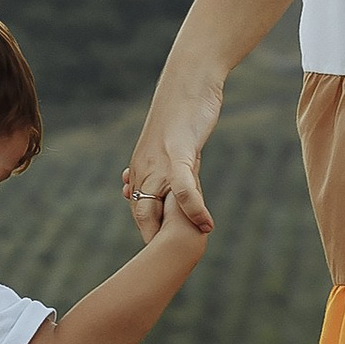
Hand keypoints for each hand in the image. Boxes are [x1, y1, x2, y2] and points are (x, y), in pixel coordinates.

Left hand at [123, 70, 220, 238]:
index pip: (138, 207)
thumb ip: (171, 167)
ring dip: (173, 231)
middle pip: (142, 212)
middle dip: (152, 239)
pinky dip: (194, 207)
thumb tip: (176, 185)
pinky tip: (206, 225)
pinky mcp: (179, 152)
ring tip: (186, 253)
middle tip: (164, 264)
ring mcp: (160, 161)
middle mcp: (144, 166)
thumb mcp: (173, 144)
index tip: (156, 250)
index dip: (147, 229)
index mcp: (140, 166)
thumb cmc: (183, 111)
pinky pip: (183, 186)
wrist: (189, 79)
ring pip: (159, 204)